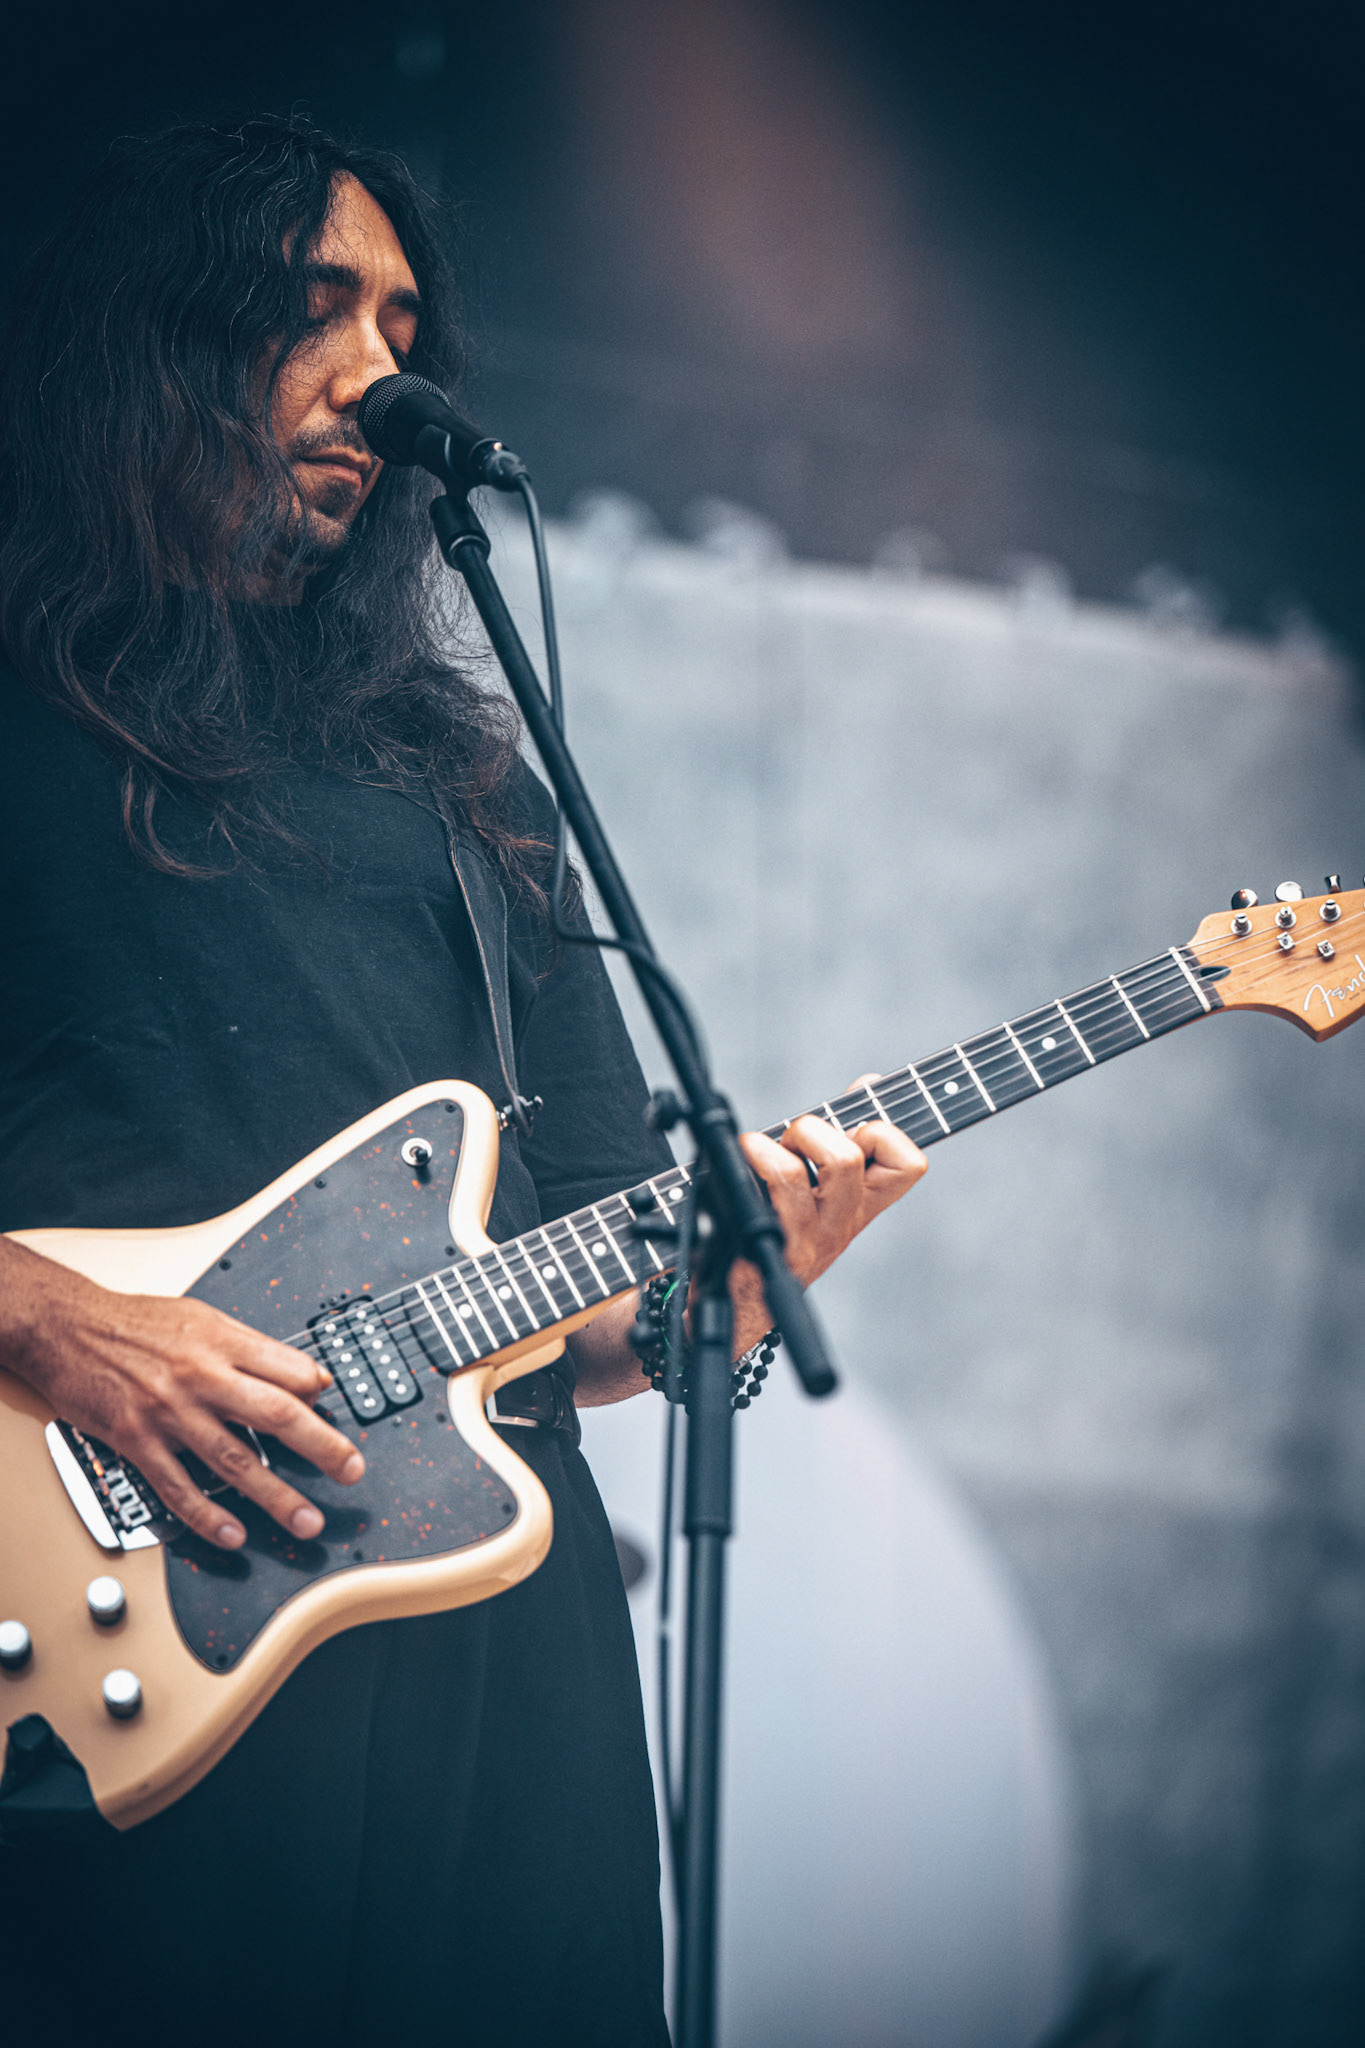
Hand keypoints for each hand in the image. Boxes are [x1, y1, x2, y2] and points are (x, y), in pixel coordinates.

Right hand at [0, 1238, 362, 1549]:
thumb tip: (311, 1376)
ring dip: (275, 1495)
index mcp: (223, 1342)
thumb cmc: (137, 1323)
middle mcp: (202, 1377)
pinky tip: (232, 1534)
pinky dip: (208, 1514)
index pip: (289, 1371)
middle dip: (321, 1447)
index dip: (322, 1396)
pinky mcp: (137, 1440)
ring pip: (234, 1460)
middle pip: (276, 1414)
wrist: (69, 1328)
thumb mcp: (203, 1317)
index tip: (345, 1417)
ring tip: (306, 1520)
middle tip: (351, 1471)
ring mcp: (170, 1413)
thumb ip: (256, 1348)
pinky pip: (178, 1485)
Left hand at [732, 1076, 926, 1346]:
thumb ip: (849, 1132)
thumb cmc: (785, 1228)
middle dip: (810, 1129)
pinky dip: (740, 1164)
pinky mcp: (765, 1248)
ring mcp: (803, 1239)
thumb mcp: (825, 1185)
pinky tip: (732, 1166)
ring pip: (791, 1175)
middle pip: (846, 1158)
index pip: (909, 1165)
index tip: (856, 1126)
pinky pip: (745, 1198)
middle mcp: (840, 1224)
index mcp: (863, 1205)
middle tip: (793, 1142)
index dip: (886, 1132)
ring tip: (758, 1153)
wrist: (745, 1301)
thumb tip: (870, 1084)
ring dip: (767, 1148)